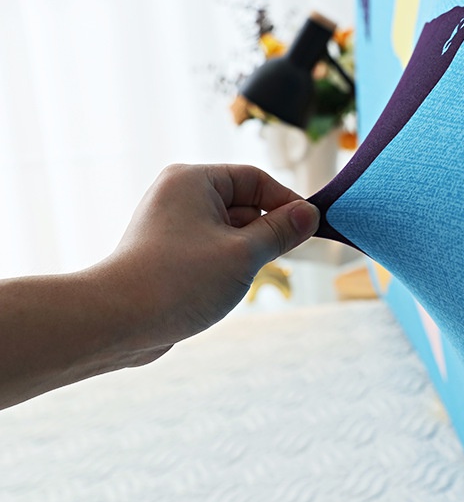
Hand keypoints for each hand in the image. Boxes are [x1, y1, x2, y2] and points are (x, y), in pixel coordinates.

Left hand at [104, 164, 318, 356]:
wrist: (116, 322)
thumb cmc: (178, 281)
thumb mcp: (243, 254)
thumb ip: (281, 232)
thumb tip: (309, 214)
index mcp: (194, 180)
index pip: (256, 179)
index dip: (286, 202)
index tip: (310, 228)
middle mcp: (180, 195)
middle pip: (244, 204)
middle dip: (263, 233)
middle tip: (273, 260)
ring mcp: (173, 225)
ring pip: (231, 231)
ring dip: (244, 254)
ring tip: (231, 279)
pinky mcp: (169, 253)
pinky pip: (212, 250)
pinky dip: (225, 266)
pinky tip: (217, 289)